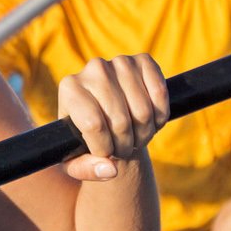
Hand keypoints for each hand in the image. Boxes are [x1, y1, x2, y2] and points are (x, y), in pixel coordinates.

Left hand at [56, 54, 168, 180]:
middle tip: (122, 150)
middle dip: (125, 145)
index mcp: (69, 88)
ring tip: (135, 139)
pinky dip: (160, 116)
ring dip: (144, 134)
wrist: (109, 117)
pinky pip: (160, 93)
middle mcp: (93, 68)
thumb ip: (86, 170)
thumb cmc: (86, 141)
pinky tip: (151, 122)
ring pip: (142, 111)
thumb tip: (110, 169)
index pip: (94, 125)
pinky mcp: (143, 60)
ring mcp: (119, 62)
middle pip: (120, 121)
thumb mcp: (75, 161)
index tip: (105, 154)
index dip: (105, 148)